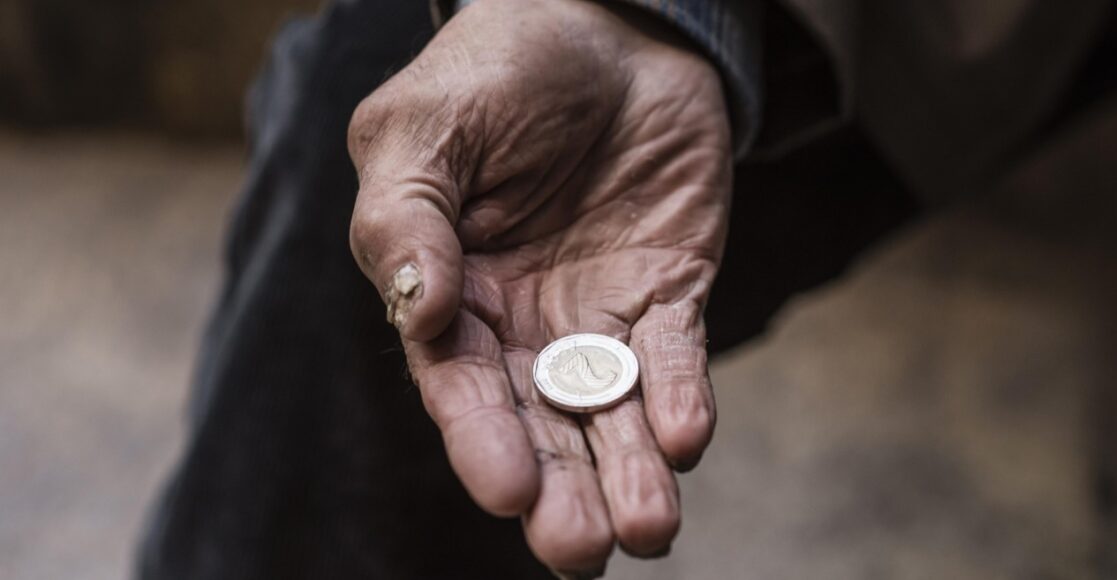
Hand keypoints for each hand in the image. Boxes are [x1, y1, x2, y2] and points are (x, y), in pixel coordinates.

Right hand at [347, 0, 730, 574]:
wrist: (604, 25)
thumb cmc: (494, 71)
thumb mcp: (423, 129)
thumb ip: (405, 218)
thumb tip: (416, 314)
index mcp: (451, 295)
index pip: (461, 386)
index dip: (483, 440)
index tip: (510, 491)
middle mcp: (523, 324)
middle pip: (540, 425)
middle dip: (562, 491)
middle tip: (580, 552)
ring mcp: (600, 313)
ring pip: (614, 413)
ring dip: (630, 472)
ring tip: (649, 529)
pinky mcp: (670, 292)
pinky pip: (677, 357)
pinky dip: (683, 399)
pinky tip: (686, 438)